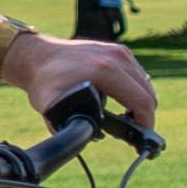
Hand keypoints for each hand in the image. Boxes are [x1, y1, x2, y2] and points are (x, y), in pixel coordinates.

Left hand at [18, 34, 152, 124]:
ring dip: (140, 102)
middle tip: (130, 130)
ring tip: (126, 117)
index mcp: (105, 70)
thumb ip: (68, 124)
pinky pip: (138, 74)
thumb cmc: (44, 82)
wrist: (38, 56)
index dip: (145, 123)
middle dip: (144, 116)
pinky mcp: (118, 50)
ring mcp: (119, 51)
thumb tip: (88, 137)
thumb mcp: (51, 107)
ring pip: (145, 84)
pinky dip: (135, 89)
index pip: (142, 101)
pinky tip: (122, 100)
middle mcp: (116, 57)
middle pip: (148, 94)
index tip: (139, 138)